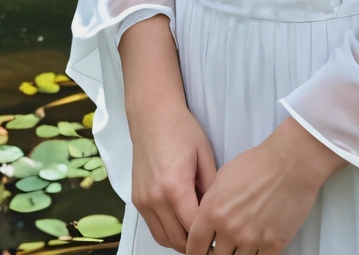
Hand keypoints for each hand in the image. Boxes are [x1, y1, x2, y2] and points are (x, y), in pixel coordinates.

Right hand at [131, 102, 217, 251]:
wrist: (152, 115)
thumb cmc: (181, 129)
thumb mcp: (205, 155)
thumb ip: (212, 188)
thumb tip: (218, 213)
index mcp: (175, 187)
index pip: (194, 227)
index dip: (209, 236)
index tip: (221, 235)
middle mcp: (155, 198)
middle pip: (177, 239)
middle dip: (196, 244)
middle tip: (212, 240)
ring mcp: (143, 201)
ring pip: (163, 238)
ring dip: (180, 242)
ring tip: (198, 235)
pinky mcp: (137, 200)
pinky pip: (153, 227)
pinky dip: (167, 232)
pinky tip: (182, 223)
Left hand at [185, 116, 346, 254]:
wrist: (291, 162)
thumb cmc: (259, 164)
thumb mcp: (222, 177)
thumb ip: (210, 204)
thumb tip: (204, 223)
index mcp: (213, 210)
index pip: (194, 247)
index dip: (194, 254)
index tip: (198, 253)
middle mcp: (230, 228)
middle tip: (220, 250)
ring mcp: (252, 238)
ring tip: (239, 246)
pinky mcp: (273, 244)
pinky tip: (255, 248)